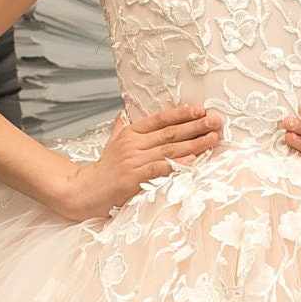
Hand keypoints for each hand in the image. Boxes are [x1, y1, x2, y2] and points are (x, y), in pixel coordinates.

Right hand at [46, 103, 223, 221]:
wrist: (85, 192)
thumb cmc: (103, 170)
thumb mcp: (111, 144)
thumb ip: (120, 128)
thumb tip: (123, 113)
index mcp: (130, 132)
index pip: (160, 119)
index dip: (181, 113)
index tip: (200, 109)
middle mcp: (132, 143)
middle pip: (169, 132)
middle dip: (195, 126)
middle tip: (216, 120)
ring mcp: (133, 160)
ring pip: (169, 148)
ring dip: (194, 143)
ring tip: (213, 137)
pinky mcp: (134, 177)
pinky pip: (160, 168)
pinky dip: (177, 163)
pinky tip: (193, 159)